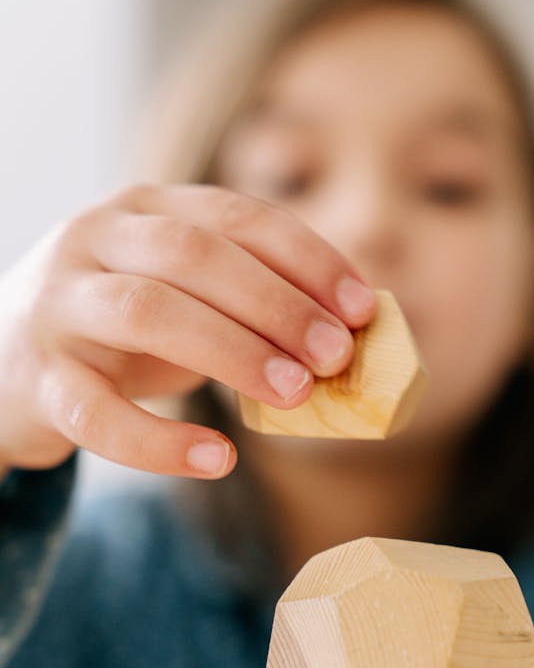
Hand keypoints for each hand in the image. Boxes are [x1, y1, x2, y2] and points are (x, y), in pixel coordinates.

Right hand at [0, 183, 375, 477]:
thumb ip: (249, 308)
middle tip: (337, 356)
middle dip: (277, 303)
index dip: (307, 259)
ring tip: (296, 394)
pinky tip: (220, 458)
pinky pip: (98, 413)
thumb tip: (348, 343)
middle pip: (194, 254)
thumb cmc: (120, 335)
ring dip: (233, 352)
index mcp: (145, 209)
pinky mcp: (36, 380)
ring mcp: (58, 305)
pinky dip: (162, 442)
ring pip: (148, 311)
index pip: (237, 215)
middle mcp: (94, 239)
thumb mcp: (184, 301)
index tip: (363, 309)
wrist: (4, 370)